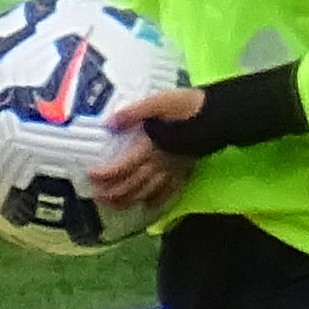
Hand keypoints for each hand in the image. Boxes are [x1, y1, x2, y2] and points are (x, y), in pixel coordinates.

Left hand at [93, 84, 196, 213]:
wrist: (218, 114)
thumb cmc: (187, 106)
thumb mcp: (158, 102)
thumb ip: (133, 113)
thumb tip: (110, 124)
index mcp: (149, 147)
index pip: (121, 168)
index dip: (104, 174)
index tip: (90, 176)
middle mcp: (159, 164)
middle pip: (131, 185)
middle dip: (112, 194)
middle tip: (96, 196)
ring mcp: (172, 170)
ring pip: (146, 193)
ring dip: (127, 201)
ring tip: (113, 204)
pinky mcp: (184, 172)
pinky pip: (168, 192)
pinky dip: (156, 202)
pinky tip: (147, 205)